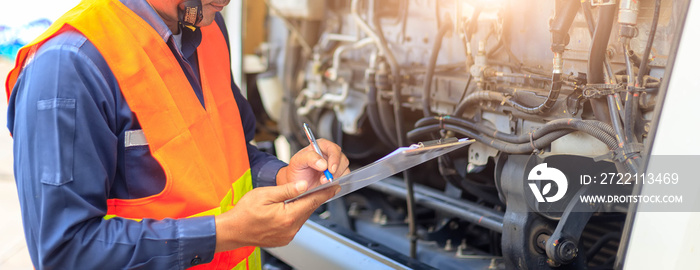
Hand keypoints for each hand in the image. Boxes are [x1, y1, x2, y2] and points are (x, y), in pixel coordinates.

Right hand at [214, 181, 339, 250]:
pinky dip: (295, 215)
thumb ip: (287, 190)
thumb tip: (304, 185)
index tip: (335, 187)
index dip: (325, 193)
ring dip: (304, 206)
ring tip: (303, 196)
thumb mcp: (265, 195)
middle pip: (308, 210)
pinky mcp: (283, 239)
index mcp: (288, 216)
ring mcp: (287, 236)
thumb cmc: (244, 213)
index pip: (312, 202)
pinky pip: (295, 224)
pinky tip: (290, 208)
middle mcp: (290, 229)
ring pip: (302, 217)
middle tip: (321, 187)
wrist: (232, 231)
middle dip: (314, 198)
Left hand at [277, 139, 349, 189]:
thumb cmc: (297, 171)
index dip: (333, 158)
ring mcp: (334, 165)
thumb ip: (309, 158)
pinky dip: (338, 182)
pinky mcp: (338, 175)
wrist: (297, 185)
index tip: (330, 169)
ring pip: (345, 168)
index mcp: (320, 146)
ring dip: (336, 177)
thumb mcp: (297, 162)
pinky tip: (328, 184)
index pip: (332, 148)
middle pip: (341, 158)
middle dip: (335, 171)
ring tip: (322, 182)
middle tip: (324, 179)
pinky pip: (345, 177)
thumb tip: (323, 163)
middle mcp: (329, 154)